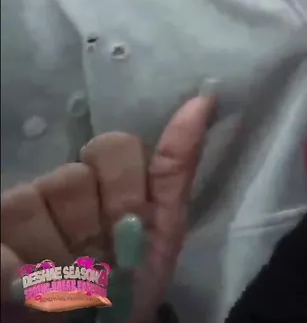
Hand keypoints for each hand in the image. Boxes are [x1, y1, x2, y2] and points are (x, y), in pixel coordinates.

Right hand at [1, 96, 213, 322]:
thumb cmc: (132, 289)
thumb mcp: (164, 231)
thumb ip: (177, 168)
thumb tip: (205, 100)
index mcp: (104, 185)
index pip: (114, 148)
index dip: (125, 188)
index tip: (133, 226)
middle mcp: (57, 193)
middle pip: (70, 178)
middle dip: (90, 227)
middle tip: (99, 264)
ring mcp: (17, 218)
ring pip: (25, 204)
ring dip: (54, 257)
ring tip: (67, 285)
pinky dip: (14, 270)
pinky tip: (31, 288)